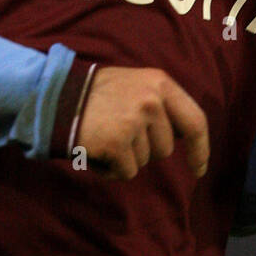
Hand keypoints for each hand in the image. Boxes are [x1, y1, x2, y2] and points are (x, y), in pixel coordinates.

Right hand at [76, 66, 209, 181]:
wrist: (55, 98)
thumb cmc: (95, 95)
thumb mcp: (134, 84)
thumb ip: (160, 103)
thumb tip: (183, 135)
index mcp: (160, 83)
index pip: (195, 121)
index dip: (200, 148)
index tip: (199, 168)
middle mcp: (152, 100)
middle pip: (165, 148)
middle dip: (144, 148)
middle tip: (117, 130)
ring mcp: (135, 120)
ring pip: (145, 161)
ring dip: (125, 157)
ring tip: (103, 136)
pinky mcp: (118, 142)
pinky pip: (127, 172)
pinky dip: (111, 169)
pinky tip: (96, 149)